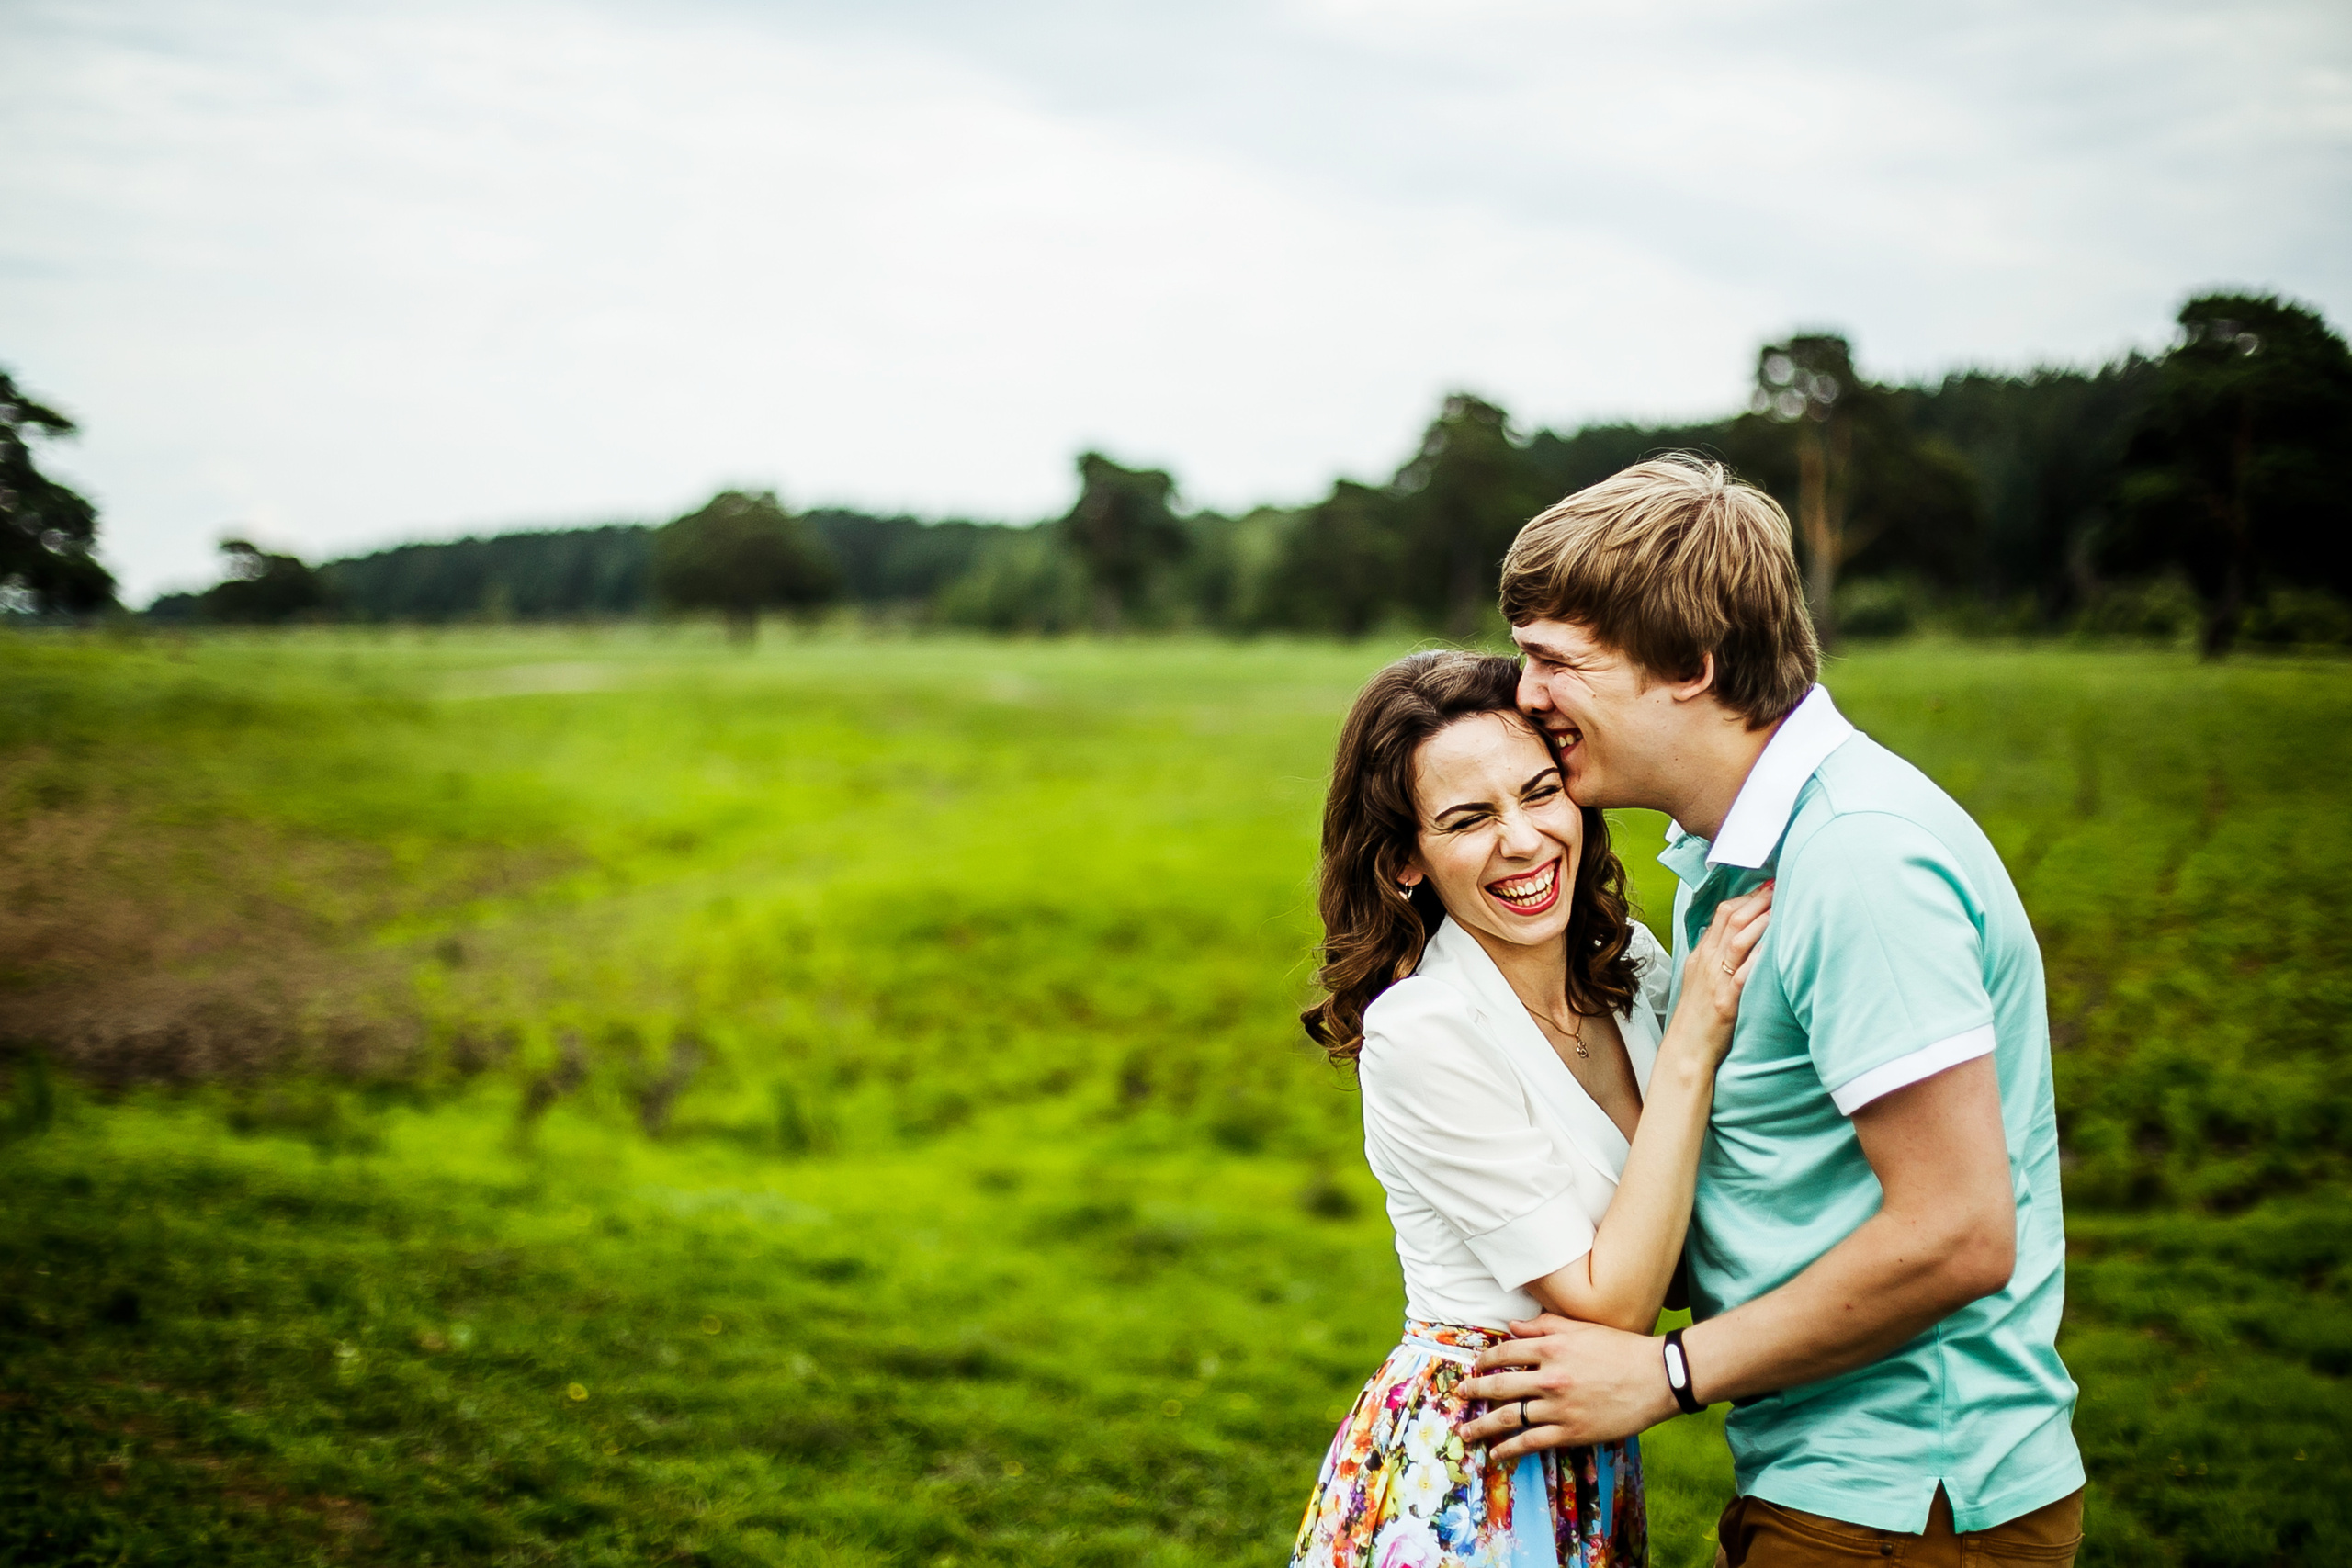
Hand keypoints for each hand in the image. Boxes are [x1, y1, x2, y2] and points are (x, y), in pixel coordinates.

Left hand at [1456, 1315, 1679, 1458]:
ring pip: (1509, 1417)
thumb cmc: (1622, 1349)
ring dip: (1483, 1426)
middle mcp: (1550, 1376)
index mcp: (1551, 1346)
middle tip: (1460, 1396)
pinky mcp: (1571, 1431)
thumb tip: (1512, 1324)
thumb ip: (1544, 1324)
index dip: (1485, 1360)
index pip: (1505, 1352)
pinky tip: (1496, 1454)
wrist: (1658, 1378)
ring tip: (1465, 1432)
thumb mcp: (1582, 1328)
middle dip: (1475, 1391)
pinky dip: (1510, 1449)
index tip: (1476, 1366)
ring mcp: (1559, 1407)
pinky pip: (1531, 1442)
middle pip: (1500, 1385)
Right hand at [1673, 883, 1772, 1064]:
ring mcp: (1715, 981)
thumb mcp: (1699, 981)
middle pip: (1731, 919)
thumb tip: (1734, 937)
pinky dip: (1759, 955)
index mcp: (1700, 956)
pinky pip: (1744, 973)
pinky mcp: (1726, 1001)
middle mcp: (1707, 963)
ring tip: (1782, 904)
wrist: (1685, 1051)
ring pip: (1739, 939)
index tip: (1765, 887)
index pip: (1721, 914)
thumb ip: (1715, 957)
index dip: (1745, 897)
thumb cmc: (1697, 1019)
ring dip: (1762, 919)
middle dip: (1757, 899)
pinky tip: (1776, 944)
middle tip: (1779, 884)